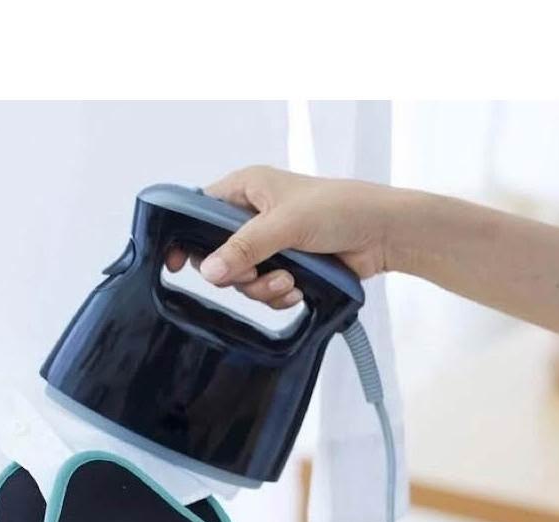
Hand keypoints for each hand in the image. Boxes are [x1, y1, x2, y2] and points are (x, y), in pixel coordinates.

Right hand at [166, 166, 402, 308]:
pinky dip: (277, 295)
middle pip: (217, 255)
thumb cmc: (340, 209)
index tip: (174, 263)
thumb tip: (206, 271)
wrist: (384, 234)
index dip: (184, 236)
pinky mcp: (285, 267)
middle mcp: (252, 215)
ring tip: (289, 281)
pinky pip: (263, 291)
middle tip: (257, 272)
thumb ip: (243, 247)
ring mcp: (269, 244)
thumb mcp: (284, 224)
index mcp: (246, 189)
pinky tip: (298, 289)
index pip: (198, 211)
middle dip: (238, 273)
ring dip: (263, 287)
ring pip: (241, 279)